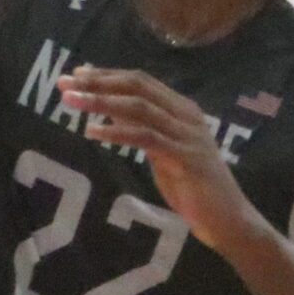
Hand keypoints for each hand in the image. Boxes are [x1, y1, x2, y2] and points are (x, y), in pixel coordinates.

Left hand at [58, 67, 264, 250]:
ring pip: (139, 108)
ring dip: (101, 102)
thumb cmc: (192, 185)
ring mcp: (188, 136)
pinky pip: (146, 138)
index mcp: (182, 109)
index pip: (140, 81)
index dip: (107, 74)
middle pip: (137, 87)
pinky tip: (92, 132)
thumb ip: (138, 125)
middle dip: (98, 82)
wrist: (228, 221)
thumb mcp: (160, 149)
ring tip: (71, 102)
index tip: (76, 74)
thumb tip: (106, 104)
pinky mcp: (185, 159)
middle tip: (65, 83)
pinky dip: (116, 132)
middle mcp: (187, 116)